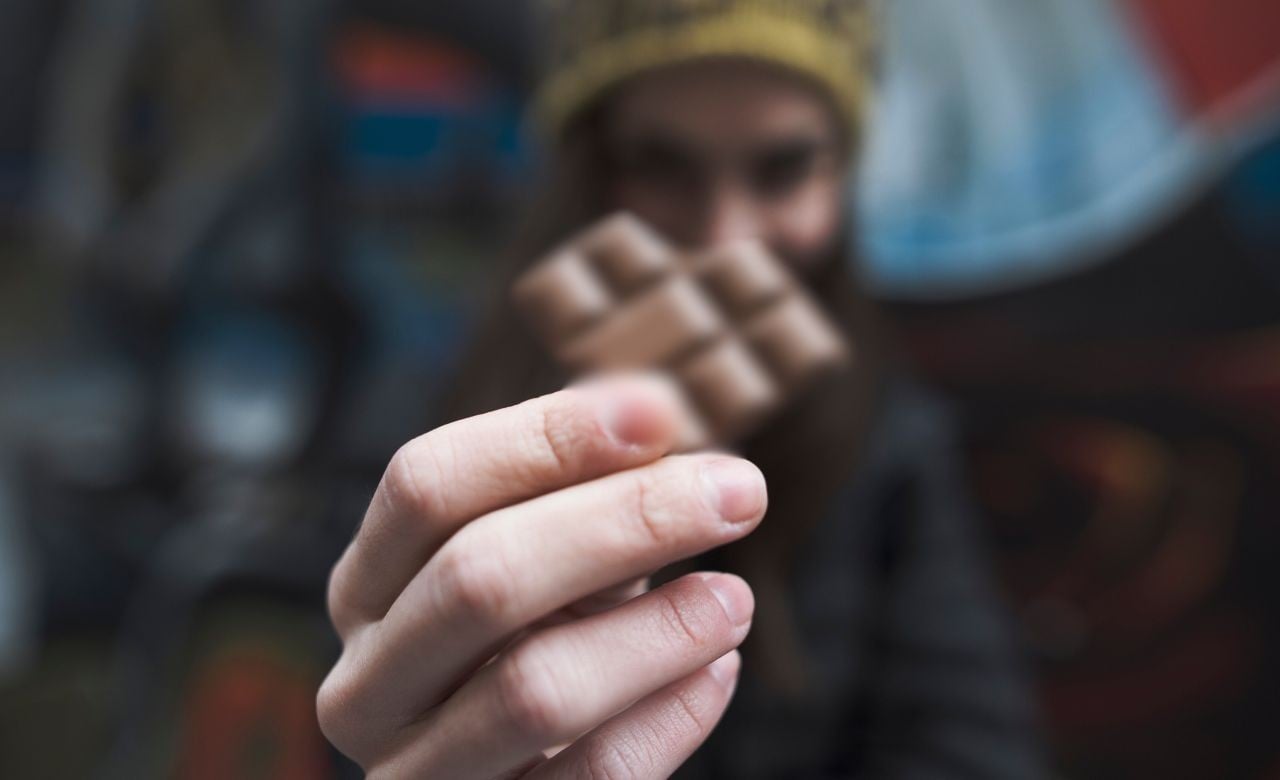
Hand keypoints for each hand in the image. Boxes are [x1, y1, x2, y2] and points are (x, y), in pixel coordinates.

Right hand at [318, 375, 766, 777]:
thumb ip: (578, 491)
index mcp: (368, 587)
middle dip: (624, 521)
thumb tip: (655, 409)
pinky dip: (670, 718)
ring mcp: (416, 774)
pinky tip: (718, 672)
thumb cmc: (536, 646)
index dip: (545, 437)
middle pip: (479, 576)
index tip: (663, 410)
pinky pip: (595, 777)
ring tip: (735, 597)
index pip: (426, 485)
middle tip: (738, 490)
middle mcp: (368, 682)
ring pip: (534, 689)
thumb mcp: (543, 562)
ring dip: (658, 630)